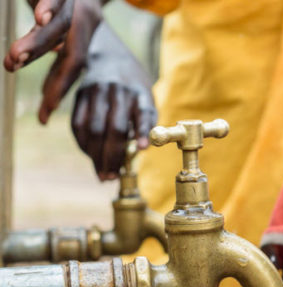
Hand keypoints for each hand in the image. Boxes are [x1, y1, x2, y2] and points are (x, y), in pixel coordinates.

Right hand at [12, 0, 102, 125]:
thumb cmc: (67, 7)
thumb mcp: (61, 30)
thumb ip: (48, 51)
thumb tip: (34, 83)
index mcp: (82, 36)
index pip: (72, 70)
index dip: (58, 91)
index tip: (45, 116)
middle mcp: (82, 22)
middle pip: (70, 50)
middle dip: (49, 72)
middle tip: (18, 82)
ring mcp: (74, 4)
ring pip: (58, 25)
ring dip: (38, 42)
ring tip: (16, 57)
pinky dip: (48, 5)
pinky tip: (39, 14)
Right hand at [72, 23, 155, 178]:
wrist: (108, 56)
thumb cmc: (134, 88)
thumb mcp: (148, 99)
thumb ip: (148, 123)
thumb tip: (143, 149)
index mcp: (140, 93)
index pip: (142, 113)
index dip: (142, 131)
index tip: (143, 148)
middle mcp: (118, 91)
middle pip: (114, 128)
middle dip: (113, 156)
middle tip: (112, 177)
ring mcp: (96, 92)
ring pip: (93, 129)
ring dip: (96, 156)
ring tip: (102, 174)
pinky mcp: (80, 95)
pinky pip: (77, 123)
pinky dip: (83, 144)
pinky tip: (90, 156)